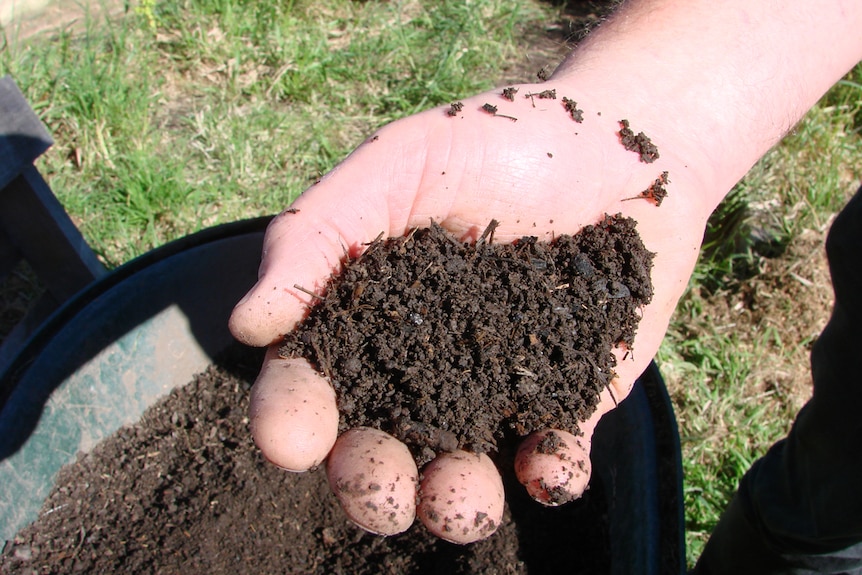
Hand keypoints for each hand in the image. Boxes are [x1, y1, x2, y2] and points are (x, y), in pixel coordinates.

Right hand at [229, 77, 712, 541]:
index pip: (309, 379)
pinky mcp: (567, 400)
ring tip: (460, 500)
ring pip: (456, 473)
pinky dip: (548, 474)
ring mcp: (493, 388)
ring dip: (450, 502)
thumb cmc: (506, 138)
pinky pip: (550, 458)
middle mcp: (420, 362)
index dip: (290, 414)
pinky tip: (550, 462)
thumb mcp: (404, 162)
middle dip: (367, 482)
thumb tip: (248, 325)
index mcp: (365, 312)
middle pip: (375, 446)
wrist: (627, 141)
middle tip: (380, 492)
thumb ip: (322, 231)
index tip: (293, 438)